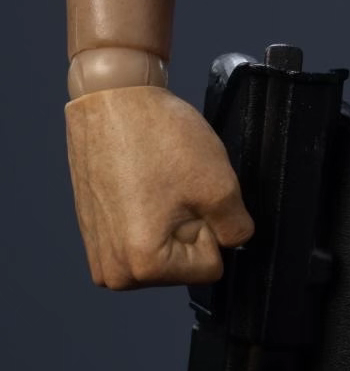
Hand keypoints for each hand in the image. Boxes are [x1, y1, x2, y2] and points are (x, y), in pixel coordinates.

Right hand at [65, 83, 253, 287]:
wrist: (114, 98)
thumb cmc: (156, 135)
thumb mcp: (218, 183)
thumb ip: (236, 227)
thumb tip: (236, 242)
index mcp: (141, 266)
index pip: (209, 267)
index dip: (211, 227)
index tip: (192, 195)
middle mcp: (112, 271)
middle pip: (182, 264)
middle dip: (189, 225)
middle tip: (175, 186)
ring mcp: (99, 253)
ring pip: (162, 250)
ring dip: (170, 218)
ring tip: (159, 183)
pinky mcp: (93, 233)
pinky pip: (138, 235)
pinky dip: (148, 212)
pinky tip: (143, 183)